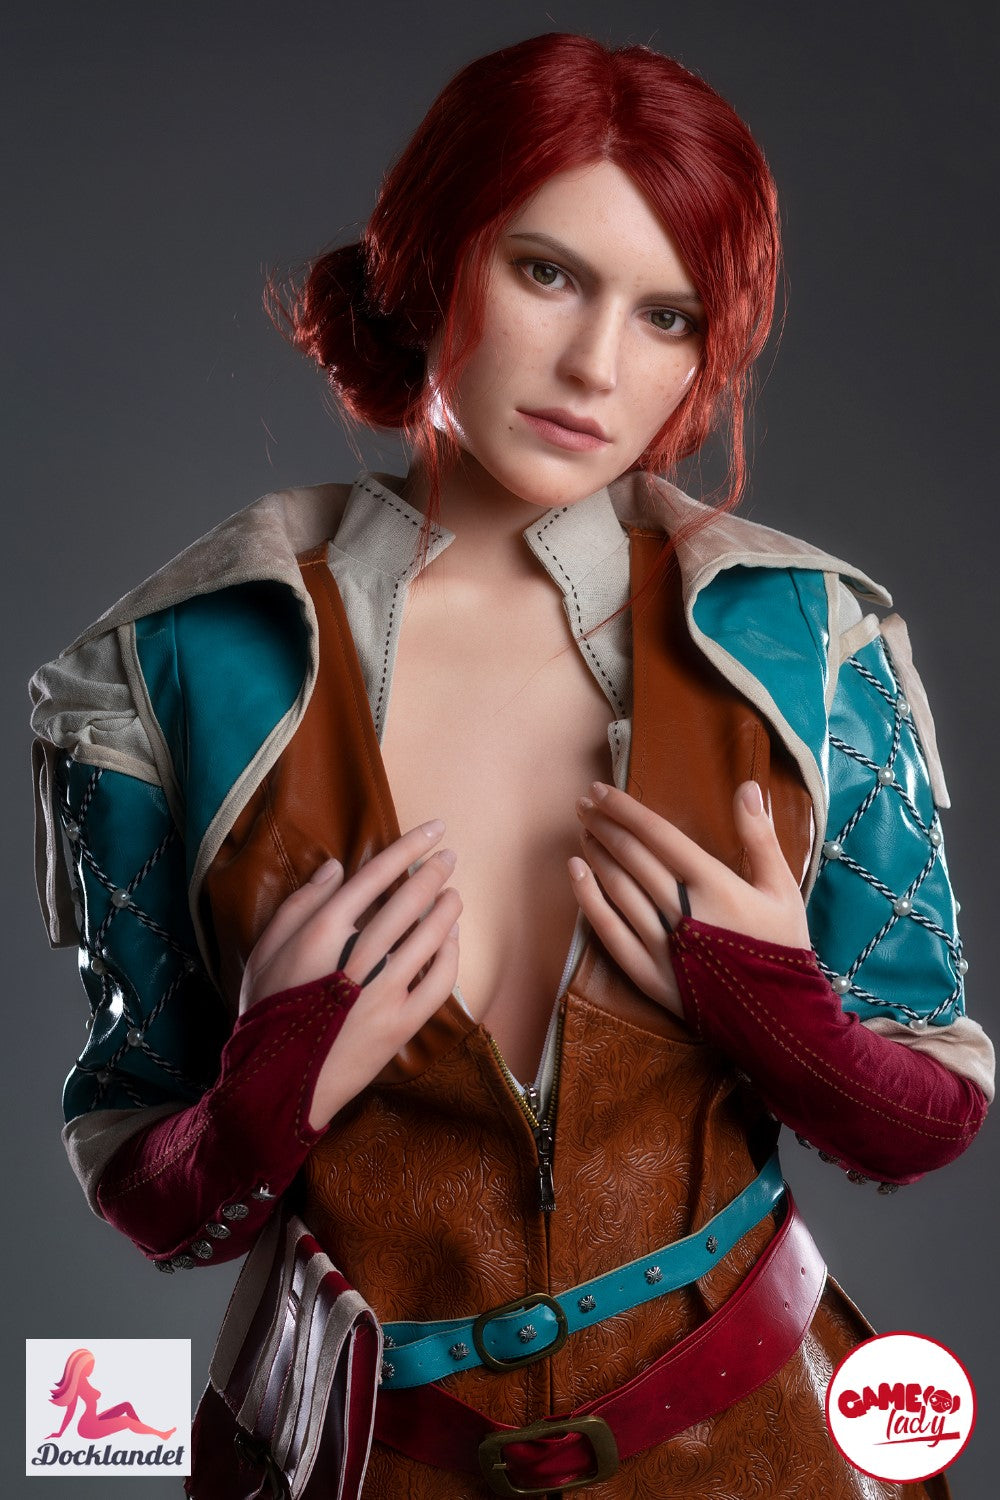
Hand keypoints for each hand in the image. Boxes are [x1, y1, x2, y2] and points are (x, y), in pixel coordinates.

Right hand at [239, 820, 461, 1127]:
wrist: (277, 1081)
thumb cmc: (266, 1011)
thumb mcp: (265, 950)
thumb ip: (300, 904)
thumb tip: (336, 866)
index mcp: (321, 933)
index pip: (375, 877)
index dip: (407, 849)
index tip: (432, 830)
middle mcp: (356, 957)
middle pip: (408, 902)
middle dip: (434, 873)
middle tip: (449, 857)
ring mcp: (383, 992)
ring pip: (428, 938)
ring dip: (446, 910)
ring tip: (454, 894)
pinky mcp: (400, 1025)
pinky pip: (439, 984)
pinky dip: (450, 957)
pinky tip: (452, 940)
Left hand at [568, 780, 809, 1018]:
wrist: (779, 1020)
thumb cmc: (782, 949)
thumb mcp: (782, 889)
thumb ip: (761, 837)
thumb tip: (747, 786)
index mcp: (714, 885)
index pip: (658, 835)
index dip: (625, 809)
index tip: (601, 790)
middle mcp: (681, 911)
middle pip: (631, 856)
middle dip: (603, 824)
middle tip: (584, 804)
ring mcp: (660, 944)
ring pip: (617, 887)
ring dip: (596, 853)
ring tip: (583, 830)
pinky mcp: (647, 974)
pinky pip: (608, 930)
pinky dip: (588, 897)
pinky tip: (575, 872)